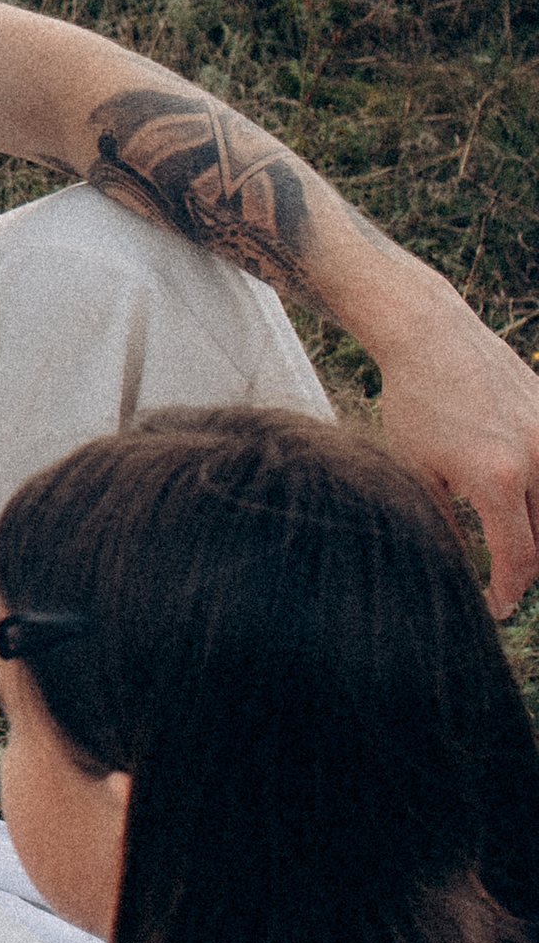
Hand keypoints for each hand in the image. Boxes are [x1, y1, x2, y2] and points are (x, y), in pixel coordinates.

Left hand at [372, 291, 538, 613]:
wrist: (432, 336)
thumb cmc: (415, 403)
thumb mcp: (419, 472)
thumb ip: (444, 523)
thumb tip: (456, 565)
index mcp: (498, 480)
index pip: (520, 558)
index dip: (508, 590)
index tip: (494, 605)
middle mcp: (537, 458)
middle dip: (525, 568)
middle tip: (502, 582)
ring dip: (537, 531)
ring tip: (510, 543)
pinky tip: (519, 501)